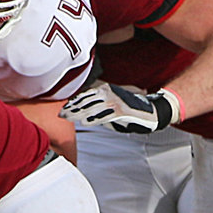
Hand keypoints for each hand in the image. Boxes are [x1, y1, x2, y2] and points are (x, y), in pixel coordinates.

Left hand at [62, 84, 182, 133]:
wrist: (151, 112)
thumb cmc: (130, 110)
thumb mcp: (112, 107)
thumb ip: (98, 108)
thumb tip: (84, 115)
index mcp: (106, 90)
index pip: (86, 95)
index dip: (74, 102)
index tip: (63, 107)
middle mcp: (109, 93)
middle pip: (86, 101)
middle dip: (73, 108)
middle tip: (61, 114)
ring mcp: (115, 101)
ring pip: (92, 108)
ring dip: (79, 113)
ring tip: (69, 118)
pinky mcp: (120, 111)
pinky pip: (104, 115)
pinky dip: (94, 119)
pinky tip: (85, 122)